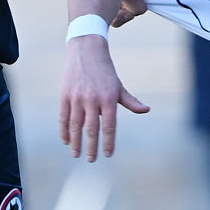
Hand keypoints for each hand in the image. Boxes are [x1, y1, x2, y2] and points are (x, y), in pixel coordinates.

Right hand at [58, 37, 149, 160]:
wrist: (86, 50)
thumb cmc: (105, 71)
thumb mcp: (118, 85)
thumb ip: (130, 101)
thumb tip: (146, 110)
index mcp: (108, 98)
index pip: (109, 126)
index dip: (108, 142)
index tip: (108, 155)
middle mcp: (92, 99)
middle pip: (91, 129)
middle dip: (91, 147)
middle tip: (91, 160)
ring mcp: (77, 97)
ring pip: (75, 125)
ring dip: (75, 142)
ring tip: (76, 154)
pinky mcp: (65, 95)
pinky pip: (63, 117)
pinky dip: (64, 130)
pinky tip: (66, 140)